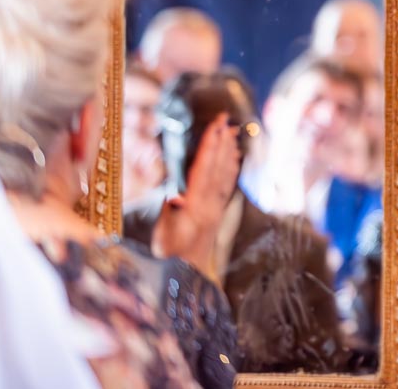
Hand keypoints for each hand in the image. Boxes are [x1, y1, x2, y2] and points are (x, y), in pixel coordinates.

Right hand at [153, 113, 240, 278]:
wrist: (187, 278)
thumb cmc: (169, 258)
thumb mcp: (163, 237)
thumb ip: (170, 215)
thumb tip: (175, 195)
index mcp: (196, 206)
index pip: (204, 169)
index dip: (211, 145)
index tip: (216, 125)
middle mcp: (211, 204)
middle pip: (218, 167)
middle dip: (222, 142)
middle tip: (227, 120)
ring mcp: (216, 209)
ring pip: (225, 174)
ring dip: (228, 152)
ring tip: (233, 134)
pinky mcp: (217, 214)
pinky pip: (226, 186)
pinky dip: (231, 169)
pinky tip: (234, 160)